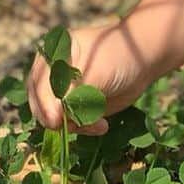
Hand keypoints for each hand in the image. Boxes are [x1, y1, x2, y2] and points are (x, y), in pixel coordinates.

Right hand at [26, 21, 157, 134]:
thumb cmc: (119, 58)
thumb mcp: (95, 73)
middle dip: (60, 118)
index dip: (45, 103)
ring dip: (75, 125)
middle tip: (82, 124)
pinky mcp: (73, 106)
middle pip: (41, 104)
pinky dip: (84, 127)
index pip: (39, 85)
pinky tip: (102, 125)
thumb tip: (52, 118)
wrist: (143, 61)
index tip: (55, 120)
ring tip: (99, 122)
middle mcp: (50, 74)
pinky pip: (70, 124)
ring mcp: (61, 91)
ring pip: (53, 118)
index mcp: (52, 56)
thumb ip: (73, 95)